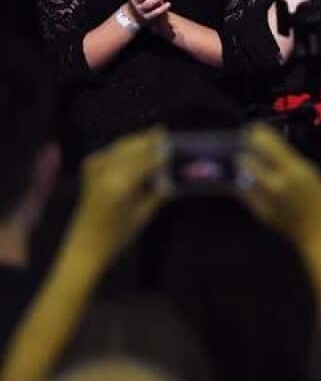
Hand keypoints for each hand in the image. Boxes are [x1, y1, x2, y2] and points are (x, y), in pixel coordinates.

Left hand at [66, 127, 169, 266]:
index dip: (163, 152)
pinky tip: (132, 149)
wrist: (85, 247)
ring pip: (121, 146)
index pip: (148, 159)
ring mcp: (95, 168)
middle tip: (165, 133)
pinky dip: (123, 148)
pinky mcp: (89, 171)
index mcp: (122, 182)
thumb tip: (173, 178)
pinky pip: (110, 151)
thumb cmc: (117, 237)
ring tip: (154, 137)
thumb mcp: (143, 216)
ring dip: (137, 141)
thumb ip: (158, 193)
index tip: (177, 145)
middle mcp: (107, 170)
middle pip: (133, 146)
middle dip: (149, 140)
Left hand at [238, 123, 320, 248]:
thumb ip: (290, 159)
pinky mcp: (257, 210)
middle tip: (251, 147)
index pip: (265, 143)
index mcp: (293, 170)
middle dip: (248, 151)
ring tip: (252, 163)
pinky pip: (244, 191)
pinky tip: (255, 183)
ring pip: (242, 174)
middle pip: (247, 158)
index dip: (257, 133)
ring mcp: (264, 198)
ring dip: (246, 166)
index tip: (255, 129)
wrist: (318, 232)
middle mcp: (275, 183)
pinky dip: (246, 184)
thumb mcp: (311, 173)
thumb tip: (270, 144)